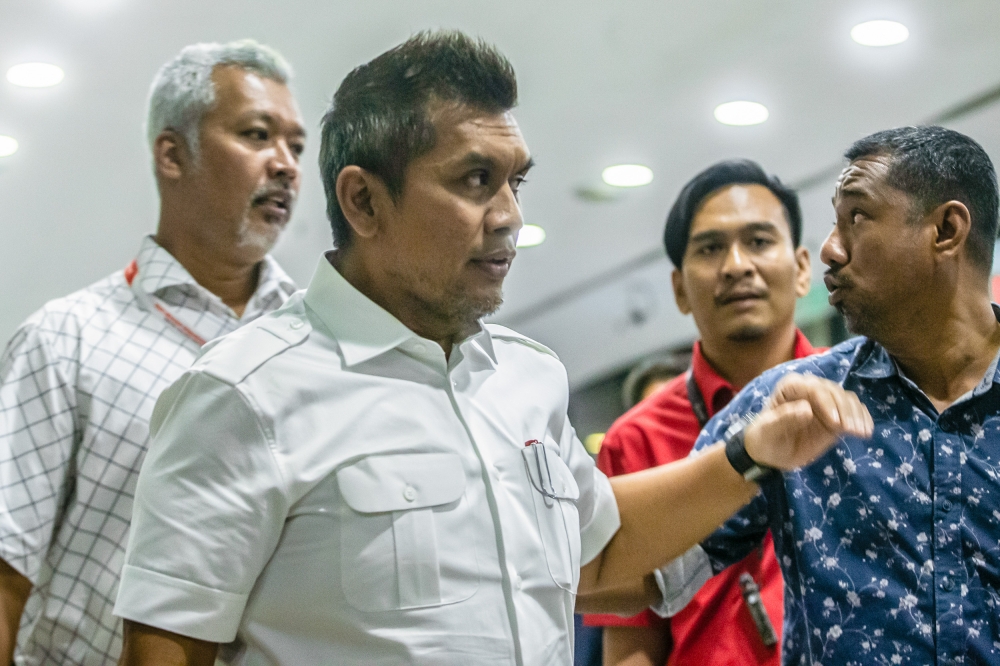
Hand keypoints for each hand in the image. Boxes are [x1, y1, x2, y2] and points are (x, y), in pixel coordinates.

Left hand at [743, 373, 872, 469]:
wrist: (770, 452)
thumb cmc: (765, 438)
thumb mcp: (769, 431)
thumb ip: (784, 419)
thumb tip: (807, 409)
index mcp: (791, 386)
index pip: (814, 389)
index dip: (827, 404)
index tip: (835, 424)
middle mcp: (810, 388)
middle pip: (835, 392)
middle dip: (846, 410)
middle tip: (853, 431)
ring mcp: (825, 400)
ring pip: (847, 399)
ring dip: (857, 415)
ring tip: (861, 433)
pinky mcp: (836, 413)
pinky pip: (853, 410)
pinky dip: (862, 418)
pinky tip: (866, 431)